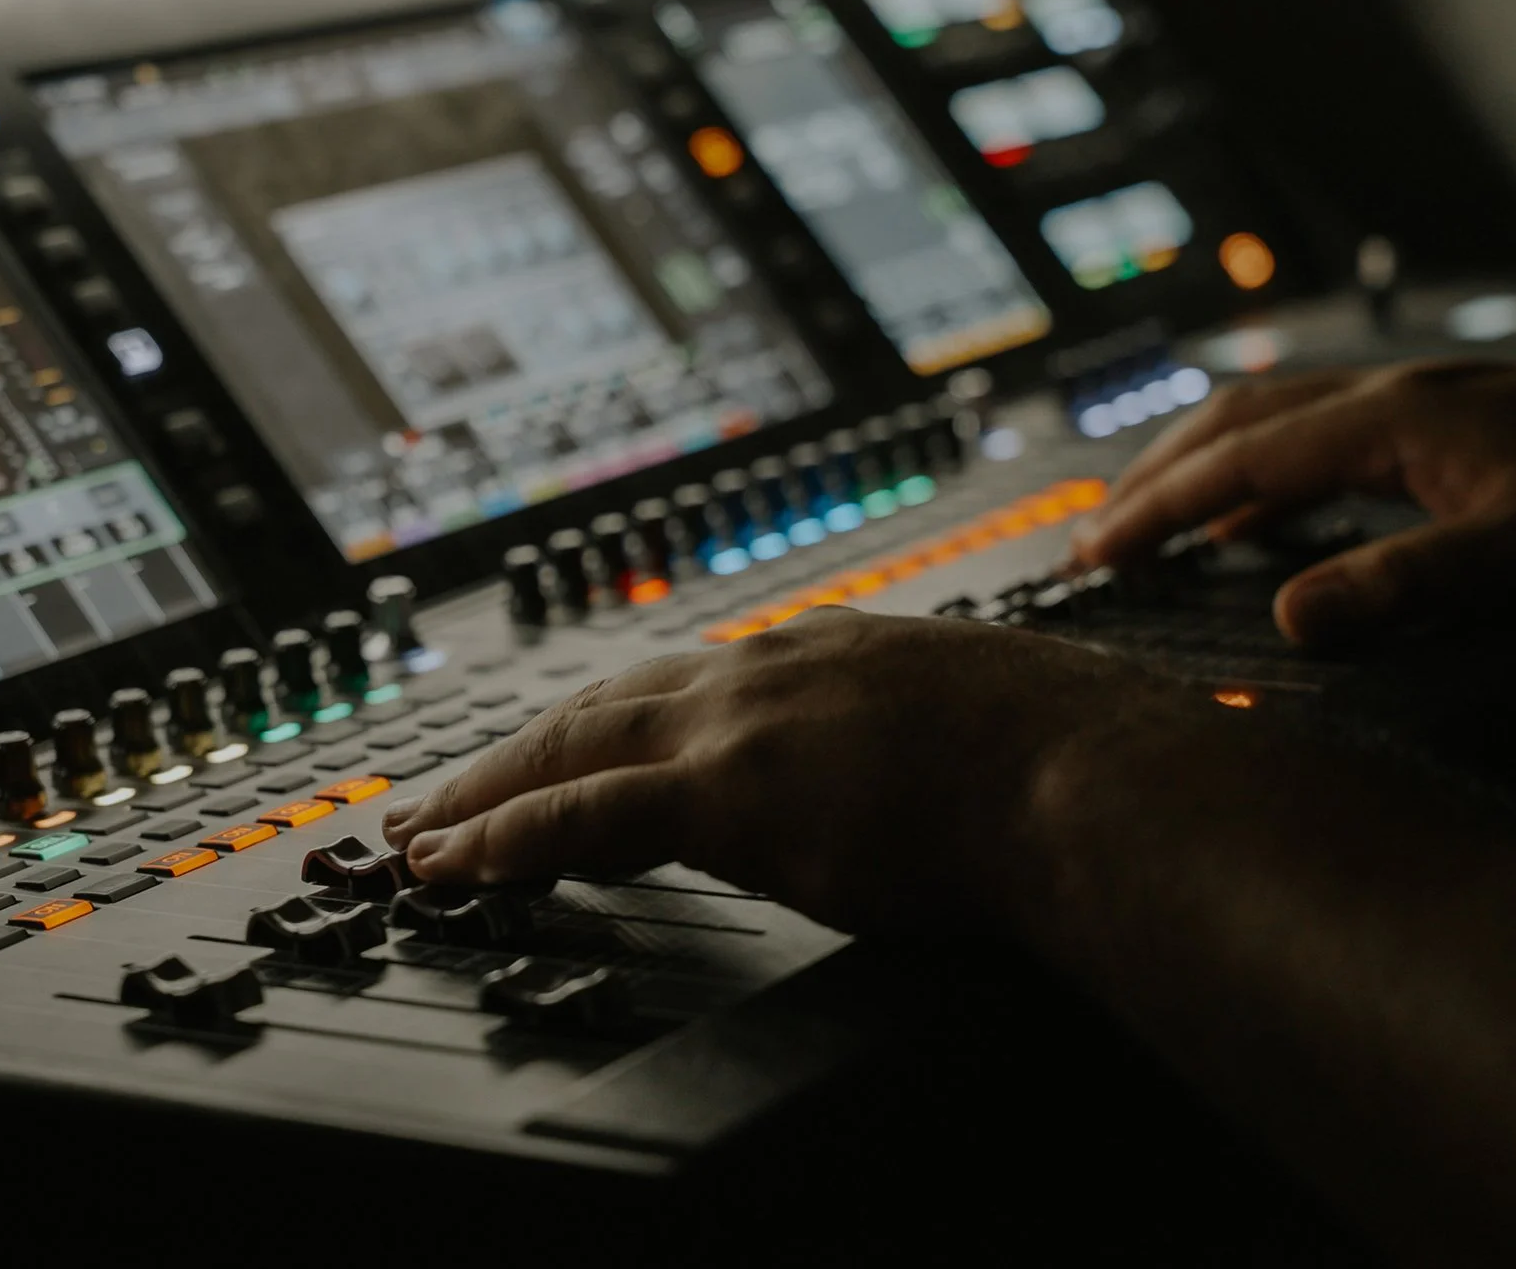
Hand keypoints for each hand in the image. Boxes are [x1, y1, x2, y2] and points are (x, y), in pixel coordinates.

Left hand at [377, 608, 1201, 932]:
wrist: (1092, 775)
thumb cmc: (1071, 769)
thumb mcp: (982, 730)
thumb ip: (922, 745)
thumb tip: (934, 785)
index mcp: (828, 650)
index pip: (688, 684)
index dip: (614, 719)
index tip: (571, 748)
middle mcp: (767, 667)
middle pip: (603, 703)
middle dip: (517, 749)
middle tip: (448, 791)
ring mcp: (739, 721)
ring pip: (570, 750)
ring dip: (485, 795)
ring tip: (423, 836)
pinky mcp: (725, 788)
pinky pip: (581, 814)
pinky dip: (507, 838)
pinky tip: (459, 865)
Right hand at [1071, 361, 1515, 645]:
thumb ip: (1403, 583)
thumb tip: (1285, 617)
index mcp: (1394, 417)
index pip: (1240, 459)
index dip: (1158, 507)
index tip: (1092, 554)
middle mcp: (1396, 394)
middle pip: (1238, 419)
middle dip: (1155, 475)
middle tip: (1091, 536)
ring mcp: (1424, 402)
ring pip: (1276, 418)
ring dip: (1201, 467)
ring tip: (1148, 521)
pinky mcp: (1451, 423)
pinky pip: (1320, 436)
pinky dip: (1262, 474)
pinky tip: (1258, 519)